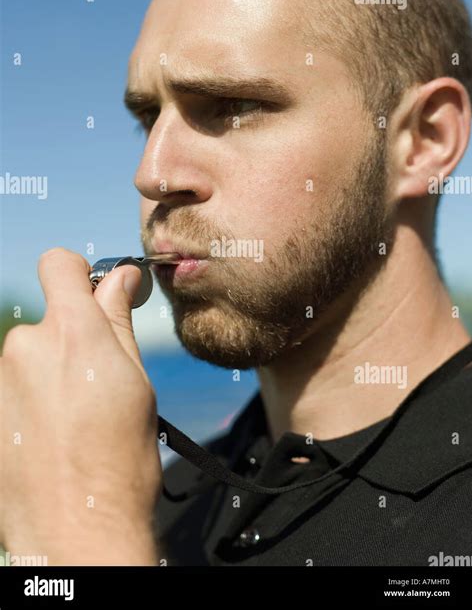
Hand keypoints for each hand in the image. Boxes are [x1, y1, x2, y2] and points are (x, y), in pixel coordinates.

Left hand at [0, 248, 161, 564]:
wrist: (76, 529)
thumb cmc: (118, 460)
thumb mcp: (135, 381)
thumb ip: (120, 321)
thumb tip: (120, 279)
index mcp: (71, 333)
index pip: (58, 263)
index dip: (79, 272)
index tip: (97, 296)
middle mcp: (25, 347)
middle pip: (49, 317)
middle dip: (74, 335)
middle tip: (102, 378)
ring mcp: (0, 381)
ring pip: (33, 354)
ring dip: (55, 370)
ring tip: (79, 416)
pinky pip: (17, 385)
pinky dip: (37, 397)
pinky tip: (56, 433)